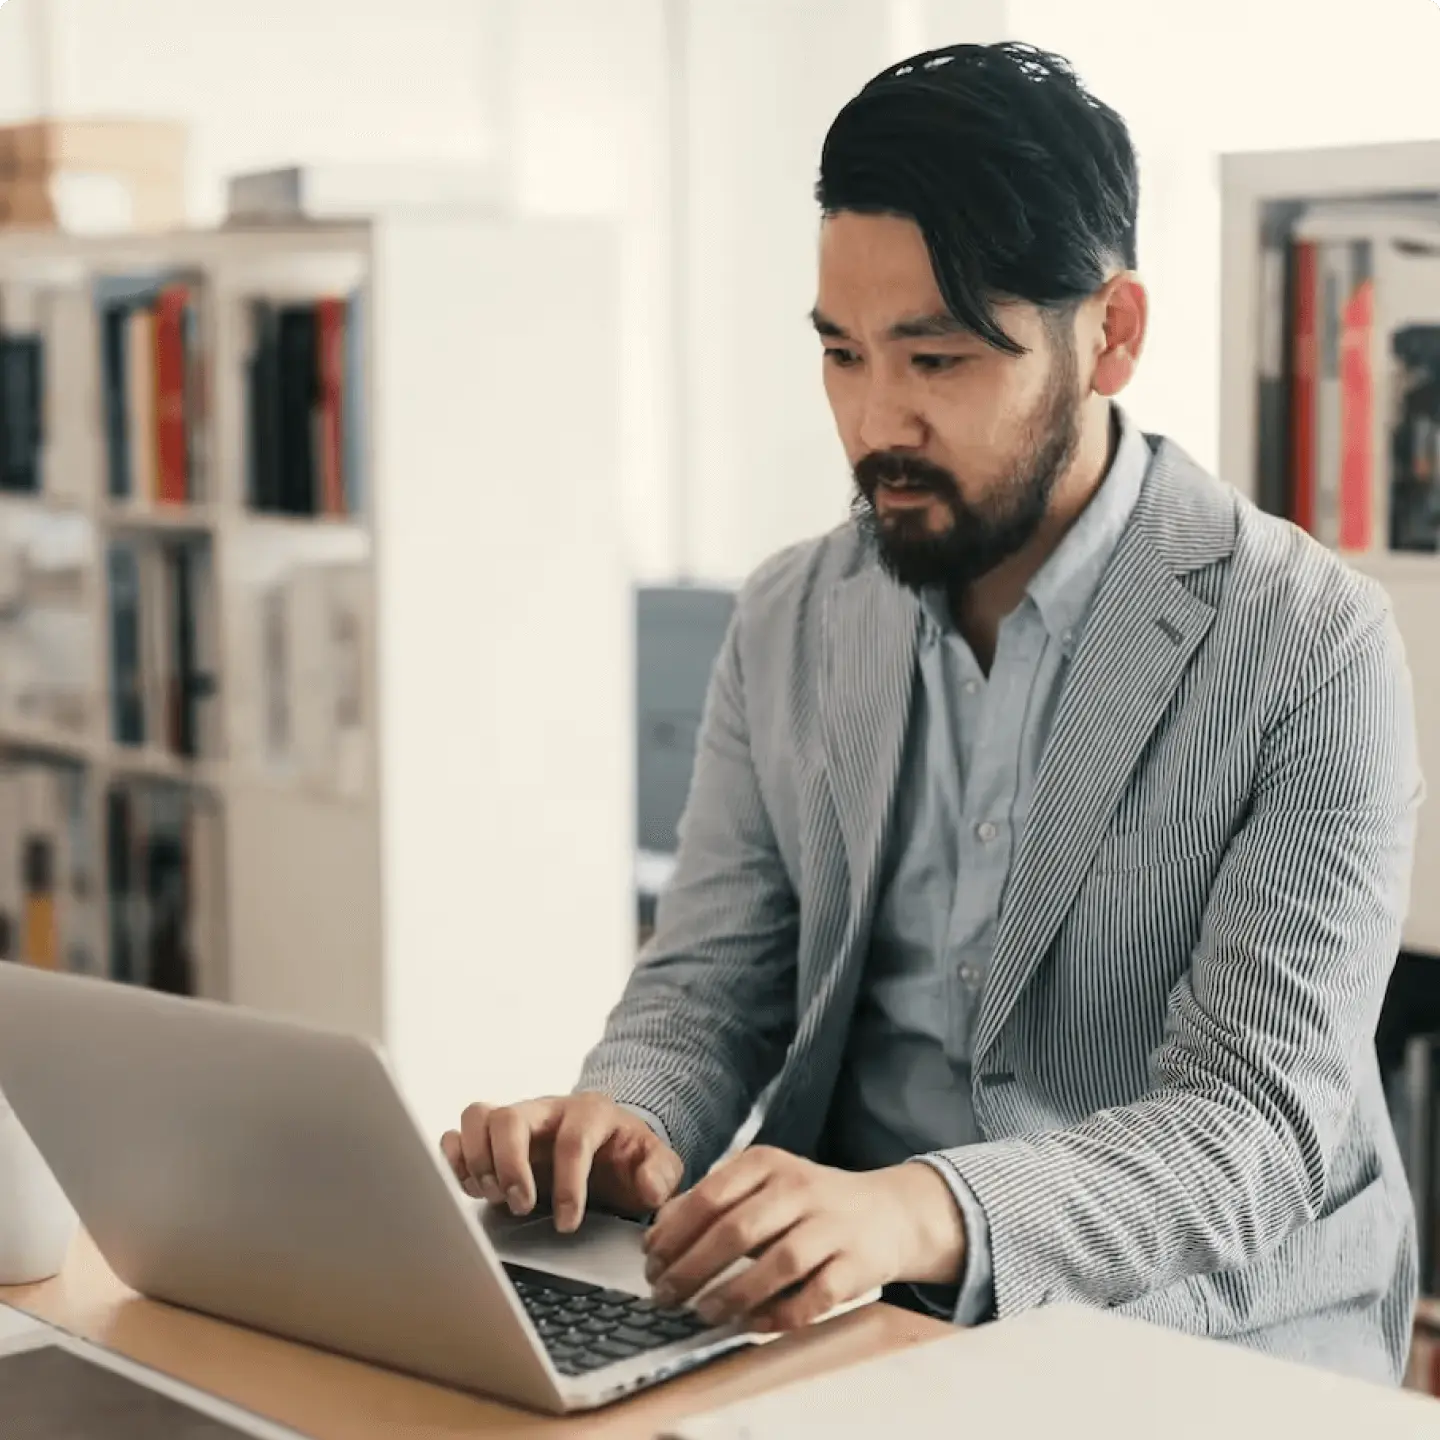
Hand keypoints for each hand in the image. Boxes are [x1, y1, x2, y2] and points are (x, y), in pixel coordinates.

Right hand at [440, 1092, 682, 1232]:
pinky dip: (456, 1161)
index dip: (569, 1186)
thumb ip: (661, 1174)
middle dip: (510, 1166)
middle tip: (521, 1206)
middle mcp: (547, 1110)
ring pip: (477, 1116)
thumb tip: (648, 1188)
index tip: (568, 1223)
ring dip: (477, 1161)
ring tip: (494, 1197)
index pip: (572, 1141)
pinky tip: (475, 1189)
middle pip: (510, 1117)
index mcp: (590, 1113)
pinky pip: (457, 1133)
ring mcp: (516, 1120)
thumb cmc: (627, 1156)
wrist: (608, 1145)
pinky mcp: (492, 1136)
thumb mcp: (657, 1163)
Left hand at [642, 1147, 965, 1331]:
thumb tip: (657, 1232)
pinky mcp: (857, 1264)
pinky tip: (751, 1324)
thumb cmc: (808, 1203)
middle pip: (737, 1230)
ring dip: (734, 1293)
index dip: (674, 1234)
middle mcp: (799, 1188)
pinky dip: (780, 1314)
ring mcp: (832, 1226)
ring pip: (778, 1262)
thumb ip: (712, 1202)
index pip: (709, 1196)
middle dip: (692, 1268)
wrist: (887, 1212)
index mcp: (767, 1163)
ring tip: (703, 1313)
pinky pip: (815, 1295)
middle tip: (665, 1296)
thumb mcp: (761, 1185)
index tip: (650, 1263)